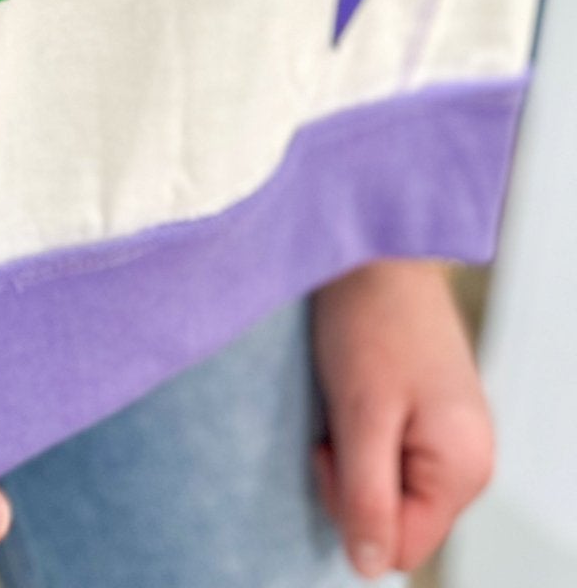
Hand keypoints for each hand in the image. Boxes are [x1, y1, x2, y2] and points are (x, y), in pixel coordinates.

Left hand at [311, 259, 494, 578]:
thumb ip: (367, 495)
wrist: (377, 248)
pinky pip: (396, 456)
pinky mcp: (435, 414)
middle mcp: (472, 459)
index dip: (353, 511)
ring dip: (358, 458)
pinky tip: (359, 396)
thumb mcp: (360, 414)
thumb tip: (370, 567)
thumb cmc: (369, 320)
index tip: (331, 450)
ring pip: (394, 488)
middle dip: (354, 484)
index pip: (404, 546)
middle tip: (336, 423)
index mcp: (464, 467)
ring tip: (349, 401)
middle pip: (400, 519)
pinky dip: (366, 437)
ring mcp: (456, 436)